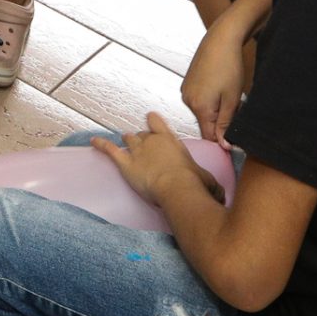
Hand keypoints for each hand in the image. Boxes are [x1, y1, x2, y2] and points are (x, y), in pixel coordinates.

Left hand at [94, 113, 221, 206]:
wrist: (176, 187)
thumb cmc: (193, 183)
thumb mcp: (209, 182)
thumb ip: (212, 185)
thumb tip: (223, 196)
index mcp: (171, 140)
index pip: (158, 123)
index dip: (153, 122)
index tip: (150, 120)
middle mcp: (153, 141)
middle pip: (143, 135)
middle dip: (141, 139)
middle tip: (142, 147)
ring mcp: (137, 150)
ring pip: (129, 140)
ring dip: (127, 142)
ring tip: (124, 142)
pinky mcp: (125, 162)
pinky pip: (110, 150)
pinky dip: (101, 145)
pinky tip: (93, 142)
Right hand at [183, 19, 249, 142]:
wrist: (221, 40)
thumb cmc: (229, 66)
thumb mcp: (232, 99)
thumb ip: (226, 124)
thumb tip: (224, 146)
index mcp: (199, 107)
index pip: (208, 136)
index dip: (222, 139)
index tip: (235, 136)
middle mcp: (188, 100)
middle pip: (205, 124)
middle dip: (220, 122)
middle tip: (236, 108)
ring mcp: (186, 90)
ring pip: (202, 112)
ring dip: (215, 110)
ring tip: (228, 94)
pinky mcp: (187, 82)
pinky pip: (199, 100)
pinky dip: (209, 100)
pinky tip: (219, 87)